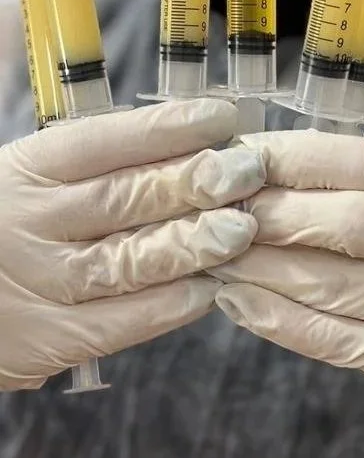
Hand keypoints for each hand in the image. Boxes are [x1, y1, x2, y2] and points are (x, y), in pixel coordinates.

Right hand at [0, 98, 263, 388]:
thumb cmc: (3, 222)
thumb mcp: (28, 175)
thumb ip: (90, 154)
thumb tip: (172, 131)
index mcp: (26, 170)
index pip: (102, 140)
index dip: (165, 129)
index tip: (221, 118)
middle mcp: (31, 223)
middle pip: (122, 198)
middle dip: (192, 182)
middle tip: (247, 171)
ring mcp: (40, 283)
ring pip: (127, 261)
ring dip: (190, 245)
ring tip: (241, 229)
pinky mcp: (50, 339)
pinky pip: (119, 322)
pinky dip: (167, 307)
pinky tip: (209, 289)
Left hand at [214, 131, 363, 450]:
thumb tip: (282, 169)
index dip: (297, 155)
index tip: (248, 153)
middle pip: (343, 223)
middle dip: (270, 210)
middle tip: (219, 202)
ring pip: (326, 284)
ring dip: (258, 264)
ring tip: (213, 248)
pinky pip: (327, 340)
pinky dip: (274, 318)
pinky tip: (237, 300)